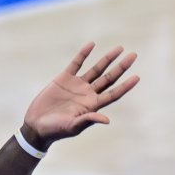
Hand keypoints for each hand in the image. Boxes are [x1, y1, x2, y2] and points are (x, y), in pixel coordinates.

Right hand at [22, 43, 139, 147]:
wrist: (37, 125)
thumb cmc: (56, 130)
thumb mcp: (73, 127)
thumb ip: (88, 120)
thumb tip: (107, 120)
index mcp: (93, 106)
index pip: (113, 93)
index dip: (125, 86)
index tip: (137, 77)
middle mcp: (88, 94)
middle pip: (109, 78)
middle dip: (121, 67)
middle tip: (133, 55)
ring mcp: (77, 85)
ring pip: (96, 69)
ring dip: (107, 59)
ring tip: (119, 48)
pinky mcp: (64, 79)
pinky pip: (76, 63)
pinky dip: (83, 54)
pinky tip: (91, 45)